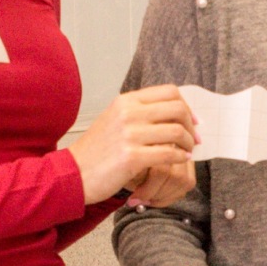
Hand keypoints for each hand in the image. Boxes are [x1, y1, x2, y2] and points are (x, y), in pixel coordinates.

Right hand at [69, 85, 196, 204]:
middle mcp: (128, 113)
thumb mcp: (114, 120)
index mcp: (126, 101)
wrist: (73, 173)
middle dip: (191, 125)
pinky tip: (180, 161)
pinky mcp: (132, 156)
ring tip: (187, 152)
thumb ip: (139, 112)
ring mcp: (130, 134)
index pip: (169, 92)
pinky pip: (169, 153)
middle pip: (177, 109)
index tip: (191, 121)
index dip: (186, 106)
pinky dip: (180, 157)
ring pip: (176, 131)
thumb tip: (171, 112)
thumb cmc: (95, 151)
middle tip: (194, 139)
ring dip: (188, 143)